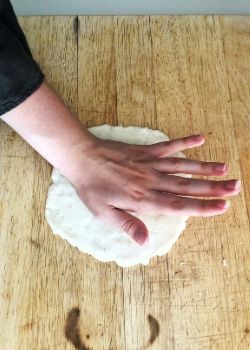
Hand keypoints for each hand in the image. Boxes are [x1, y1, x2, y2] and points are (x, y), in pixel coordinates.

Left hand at [73, 134, 240, 244]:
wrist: (81, 157)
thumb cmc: (91, 187)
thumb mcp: (103, 213)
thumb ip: (127, 224)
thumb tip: (145, 241)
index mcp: (143, 199)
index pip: (178, 205)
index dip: (201, 207)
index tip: (222, 207)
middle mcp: (151, 180)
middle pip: (187, 186)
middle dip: (213, 188)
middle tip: (235, 187)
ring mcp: (149, 163)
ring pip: (183, 166)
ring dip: (204, 167)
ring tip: (225, 169)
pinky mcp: (145, 150)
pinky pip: (168, 145)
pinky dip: (184, 142)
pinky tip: (200, 139)